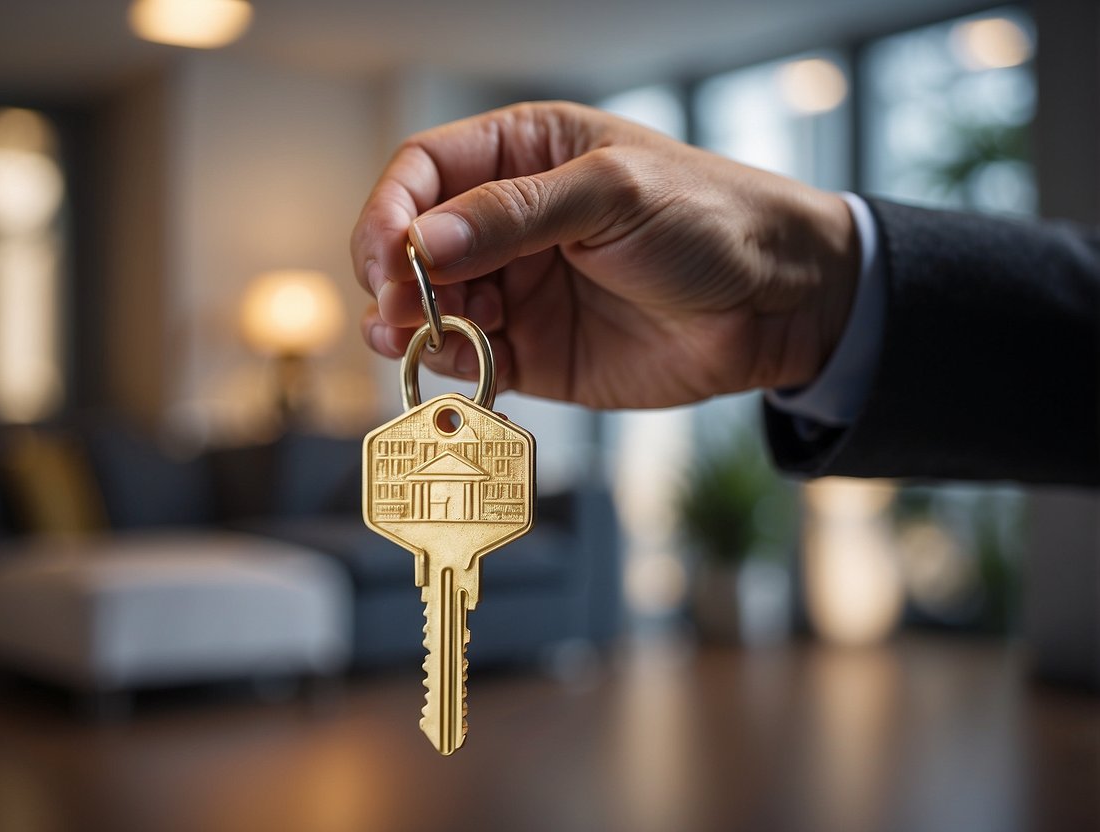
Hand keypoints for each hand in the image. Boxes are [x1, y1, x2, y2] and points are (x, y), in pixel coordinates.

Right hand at [351, 101, 858, 408]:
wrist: (779, 305)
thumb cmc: (711, 220)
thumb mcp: (614, 194)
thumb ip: (515, 215)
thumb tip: (423, 240)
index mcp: (525, 155)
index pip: (425, 171)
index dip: (390, 210)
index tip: (384, 256)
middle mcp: (509, 221)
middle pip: (414, 244)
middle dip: (396, 277)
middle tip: (399, 310)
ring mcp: (518, 287)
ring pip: (429, 306)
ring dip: (412, 325)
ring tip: (420, 338)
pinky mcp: (532, 350)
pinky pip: (468, 359)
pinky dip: (449, 365)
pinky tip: (461, 364)